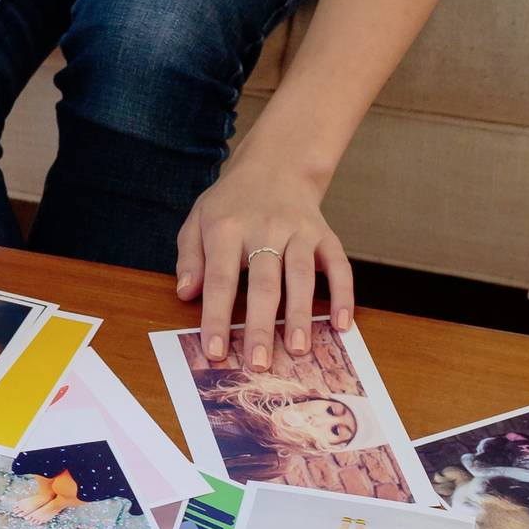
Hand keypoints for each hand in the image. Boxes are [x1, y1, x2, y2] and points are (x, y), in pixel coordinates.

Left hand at [175, 146, 354, 369]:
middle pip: (264, 283)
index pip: (221, 279)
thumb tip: (185, 294)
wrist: (276, 163)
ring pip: (302, 276)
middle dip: (260, 326)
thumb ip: (190, 257)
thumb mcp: (198, 219)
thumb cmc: (232, 202)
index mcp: (227, 228)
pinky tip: (342, 324)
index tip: (215, 351)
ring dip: (301, 316)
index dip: (217, 317)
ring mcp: (299, 231)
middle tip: (259, 364)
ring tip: (298, 349)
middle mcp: (265, 229)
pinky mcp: (325, 234)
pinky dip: (343, 295)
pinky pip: (339, 266)